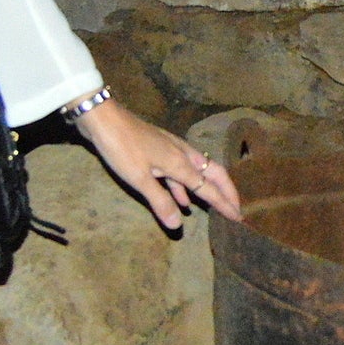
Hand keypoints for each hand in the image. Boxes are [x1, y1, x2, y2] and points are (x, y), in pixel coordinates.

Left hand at [70, 99, 242, 230]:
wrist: (104, 119)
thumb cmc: (122, 148)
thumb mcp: (139, 178)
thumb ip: (160, 201)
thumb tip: (178, 225)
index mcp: (181, 163)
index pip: (209, 189)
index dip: (224, 204)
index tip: (239, 218)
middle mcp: (182, 155)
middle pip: (213, 174)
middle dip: (226, 191)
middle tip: (236, 207)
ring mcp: (171, 150)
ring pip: (198, 172)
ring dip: (207, 188)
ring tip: (214, 205)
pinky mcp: (159, 150)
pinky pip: (180, 172)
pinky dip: (185, 186)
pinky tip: (182, 199)